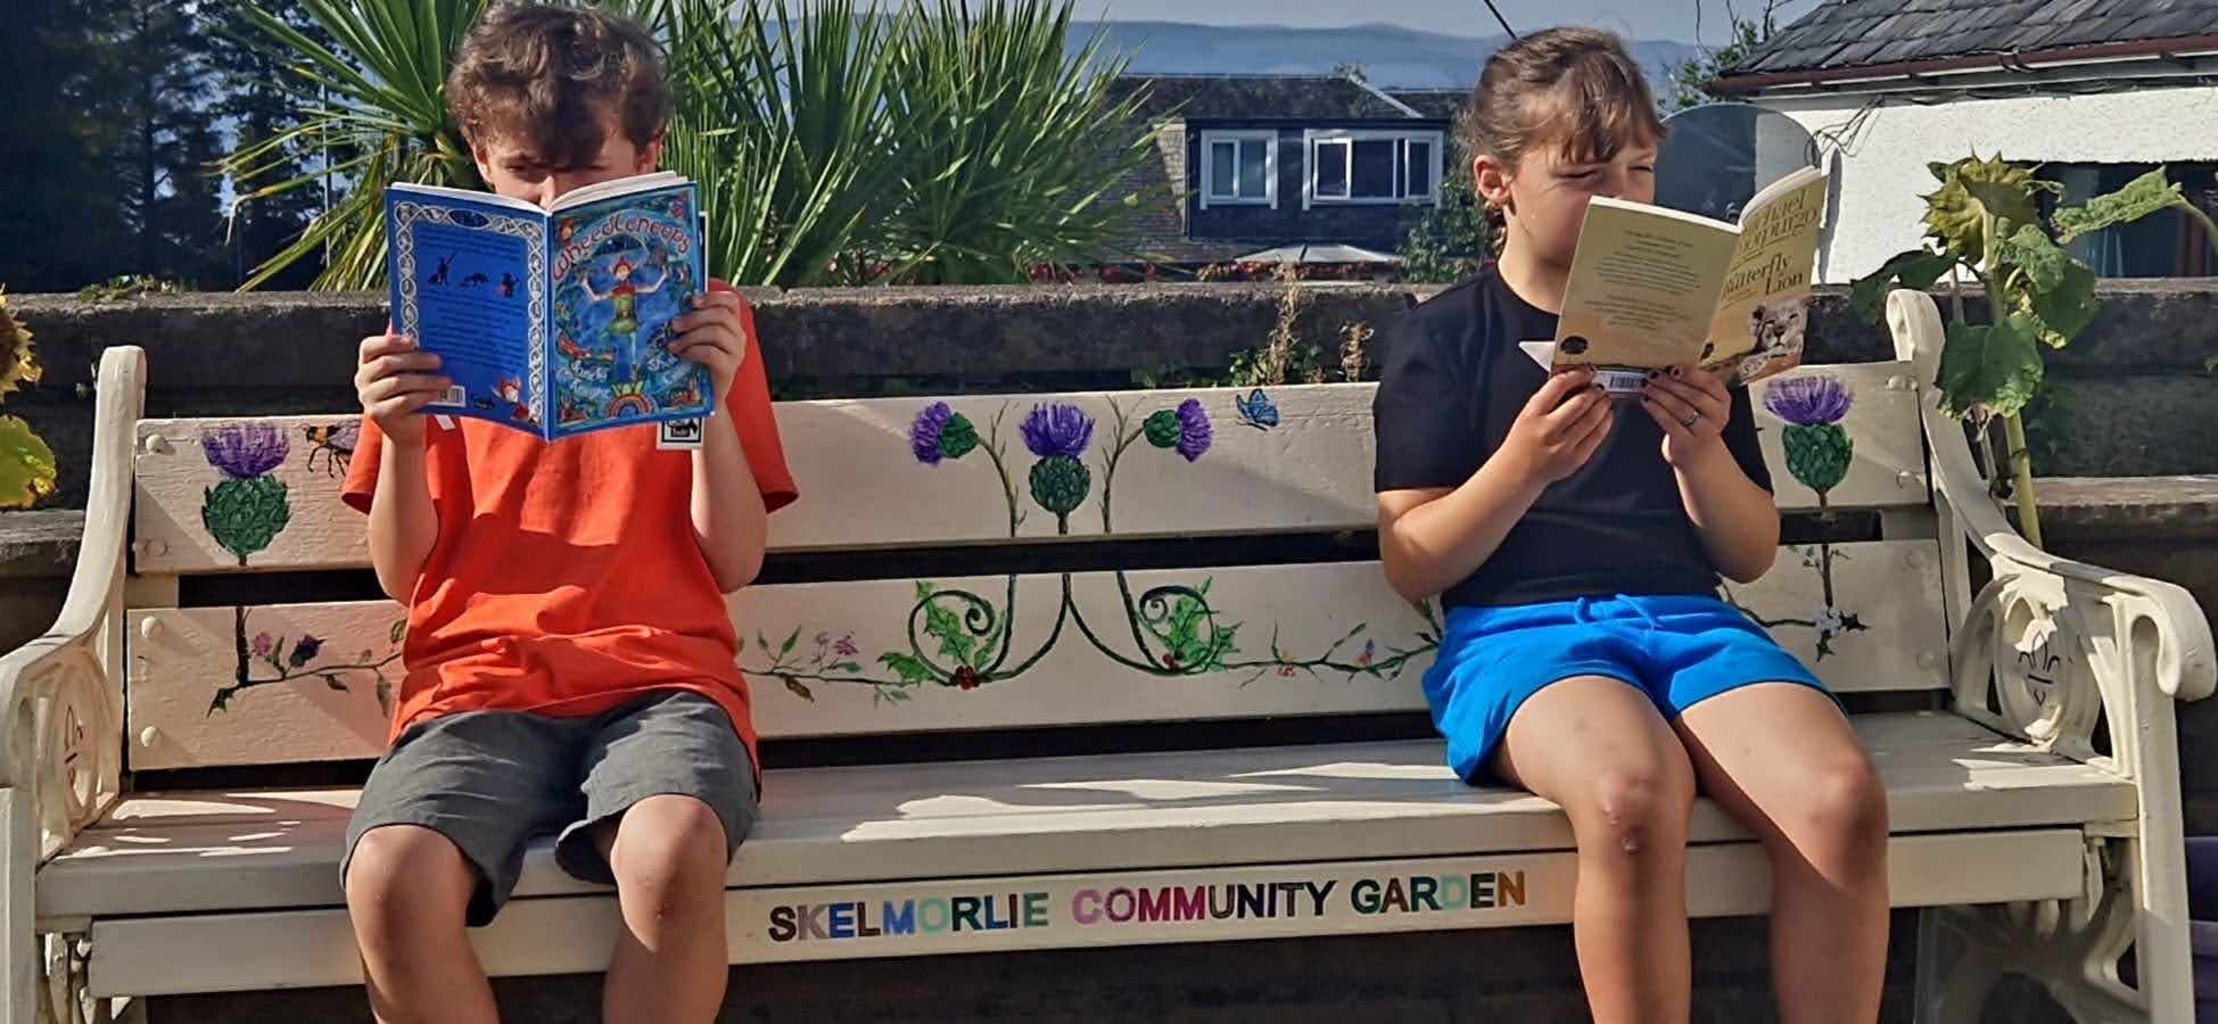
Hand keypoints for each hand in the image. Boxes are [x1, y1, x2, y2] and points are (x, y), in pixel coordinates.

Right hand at [355, 332, 447, 445]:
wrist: (405, 427)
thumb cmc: (408, 392)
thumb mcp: (408, 373)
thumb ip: (412, 359)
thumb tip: (436, 344)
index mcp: (367, 362)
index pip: (369, 346)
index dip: (389, 342)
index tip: (412, 341)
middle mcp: (362, 378)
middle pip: (387, 363)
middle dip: (415, 360)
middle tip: (438, 361)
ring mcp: (368, 397)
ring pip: (397, 383)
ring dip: (425, 380)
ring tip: (446, 381)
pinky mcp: (378, 414)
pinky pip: (402, 401)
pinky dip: (422, 396)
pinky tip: (436, 394)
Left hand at [670, 290, 748, 403]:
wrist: (705, 397)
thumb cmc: (697, 364)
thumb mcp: (696, 338)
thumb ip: (693, 323)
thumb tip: (672, 307)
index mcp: (732, 325)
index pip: (731, 302)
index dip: (713, 297)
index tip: (692, 301)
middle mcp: (738, 336)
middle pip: (722, 315)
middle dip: (695, 317)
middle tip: (674, 325)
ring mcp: (736, 353)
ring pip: (717, 332)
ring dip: (691, 336)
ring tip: (674, 345)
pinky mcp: (729, 368)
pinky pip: (712, 353)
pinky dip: (694, 351)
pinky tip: (683, 355)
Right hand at [1499, 369, 1614, 485]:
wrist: (1516, 474)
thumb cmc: (1520, 444)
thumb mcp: (1526, 416)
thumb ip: (1547, 400)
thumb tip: (1574, 383)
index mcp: (1532, 415)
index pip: (1558, 385)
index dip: (1577, 375)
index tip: (1585, 372)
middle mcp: (1548, 430)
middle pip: (1580, 402)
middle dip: (1593, 391)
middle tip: (1597, 387)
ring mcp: (1563, 446)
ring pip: (1592, 418)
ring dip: (1602, 404)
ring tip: (1603, 399)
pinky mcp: (1575, 458)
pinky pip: (1597, 436)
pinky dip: (1605, 422)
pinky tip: (1606, 416)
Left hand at [1642, 366, 1729, 468]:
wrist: (1699, 454)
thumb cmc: (1697, 420)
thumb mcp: (1704, 402)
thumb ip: (1693, 385)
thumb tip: (1667, 368)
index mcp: (1723, 401)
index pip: (1710, 383)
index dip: (1691, 374)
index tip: (1673, 367)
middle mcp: (1717, 416)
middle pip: (1693, 395)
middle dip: (1670, 383)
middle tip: (1653, 375)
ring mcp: (1703, 431)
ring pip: (1680, 409)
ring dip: (1661, 395)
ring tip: (1647, 386)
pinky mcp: (1687, 442)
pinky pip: (1669, 423)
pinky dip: (1656, 410)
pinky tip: (1646, 402)